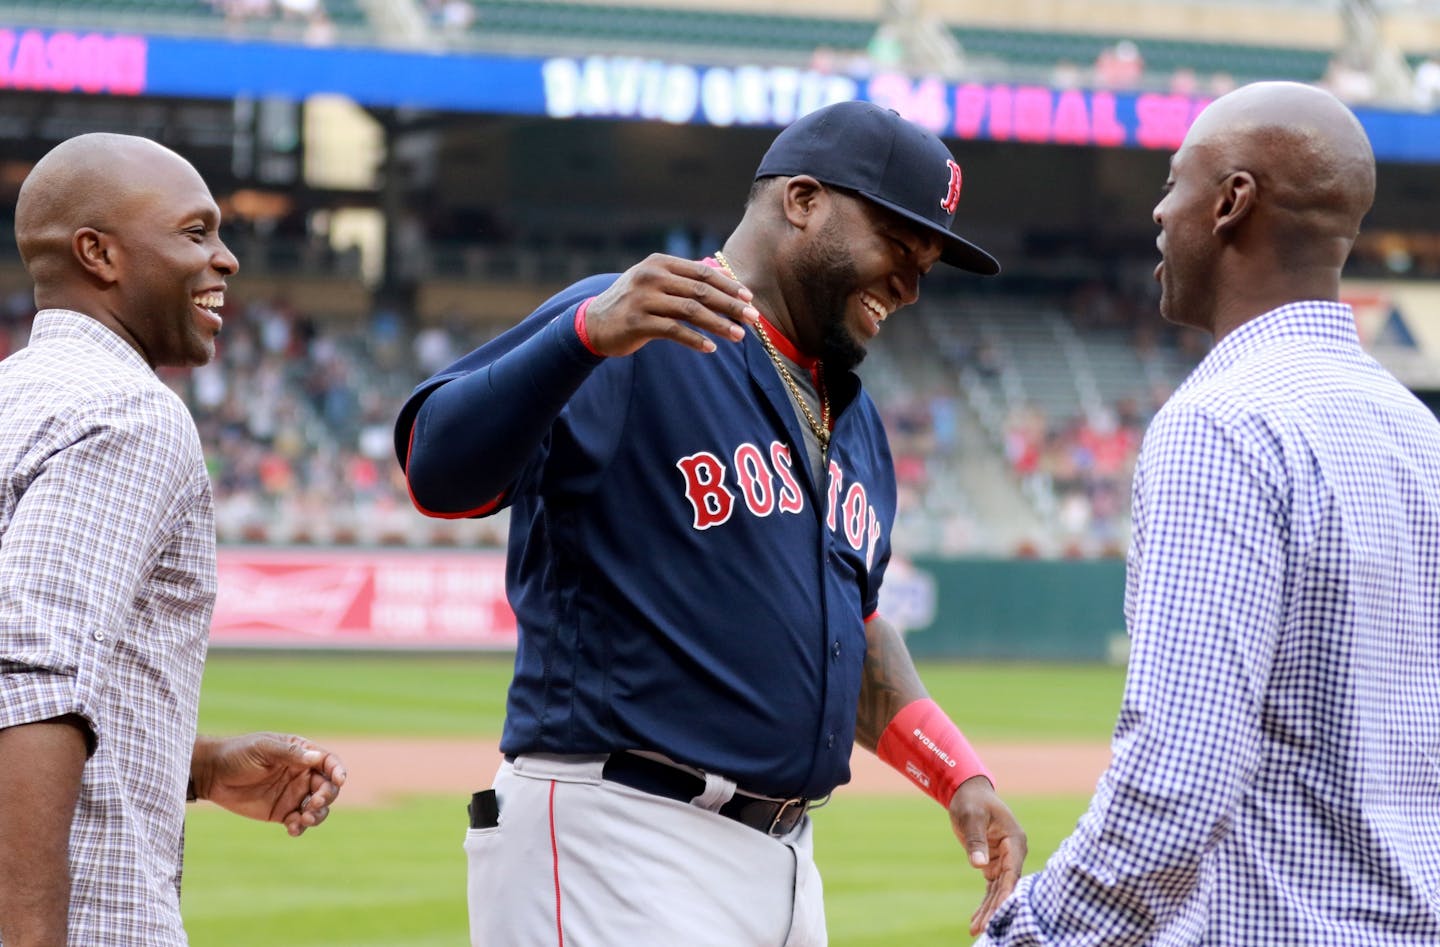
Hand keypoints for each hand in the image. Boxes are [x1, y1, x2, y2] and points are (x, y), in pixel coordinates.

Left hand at [192, 733, 346, 836]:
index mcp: (302, 755)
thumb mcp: (264, 749)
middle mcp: (302, 775)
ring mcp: (293, 795)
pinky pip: (300, 822)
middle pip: (328, 787)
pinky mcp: (282, 813)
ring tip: (304, 819)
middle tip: (313, 803)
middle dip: (326, 796)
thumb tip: (317, 758)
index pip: (329, 762)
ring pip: (318, 808)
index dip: (338, 770)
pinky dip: (301, 827)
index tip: (339, 780)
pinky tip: (293, 829)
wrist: (212, 775)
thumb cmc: (238, 754)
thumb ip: (290, 753)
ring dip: (318, 815)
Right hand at [582, 253, 758, 356]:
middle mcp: (651, 277)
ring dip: (719, 324)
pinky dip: (695, 340)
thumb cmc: (633, 302)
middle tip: (752, 317)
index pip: (702, 272)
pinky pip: (674, 331)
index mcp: (659, 263)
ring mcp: (643, 299)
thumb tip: (726, 275)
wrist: (594, 322)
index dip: (728, 284)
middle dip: (730, 304)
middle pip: (701, 291)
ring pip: (691, 311)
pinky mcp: (637, 322)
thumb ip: (685, 279)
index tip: (749, 297)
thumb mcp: (656, 282)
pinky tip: (711, 348)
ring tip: (739, 336)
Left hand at [949, 775, 1026, 935]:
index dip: (1006, 894)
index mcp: (1014, 841)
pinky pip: (991, 888)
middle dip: (996, 908)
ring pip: (998, 891)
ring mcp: (1005, 860)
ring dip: (989, 910)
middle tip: (983, 928)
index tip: (999, 912)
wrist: (968, 793)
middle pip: (1006, 886)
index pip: (1012, 872)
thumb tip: (978, 865)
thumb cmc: (972, 801)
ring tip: (976, 930)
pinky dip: (985, 903)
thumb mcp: (971, 817)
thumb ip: (975, 840)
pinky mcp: (993, 864)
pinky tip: (977, 921)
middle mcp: (1013, 853)